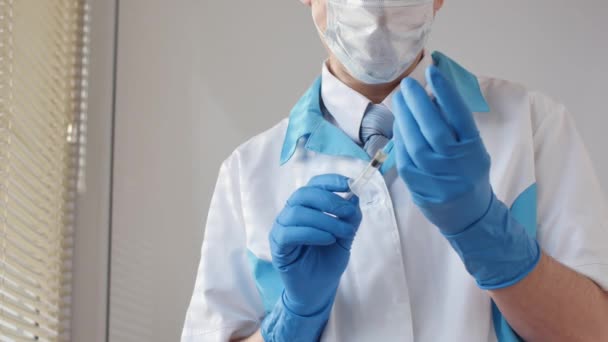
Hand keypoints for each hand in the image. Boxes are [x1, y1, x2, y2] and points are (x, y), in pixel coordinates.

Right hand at [270, 174, 361, 315]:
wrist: (318, 290)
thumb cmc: (328, 261)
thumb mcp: (345, 236)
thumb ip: (349, 217)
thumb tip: (355, 196)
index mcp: (306, 207)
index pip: (313, 185)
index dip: (330, 181)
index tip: (350, 184)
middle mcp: (290, 214)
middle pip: (303, 194)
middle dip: (328, 200)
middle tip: (347, 212)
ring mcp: (281, 229)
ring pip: (297, 213)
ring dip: (324, 220)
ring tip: (342, 232)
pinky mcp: (277, 247)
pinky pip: (289, 233)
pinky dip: (312, 233)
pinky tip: (328, 239)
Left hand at [392, 65, 491, 234]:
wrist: (468, 215)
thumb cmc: (469, 173)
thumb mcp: (472, 148)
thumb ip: (454, 125)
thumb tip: (431, 94)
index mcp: (474, 149)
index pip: (459, 116)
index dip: (445, 92)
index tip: (433, 72)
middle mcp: (456, 164)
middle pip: (434, 128)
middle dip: (418, 102)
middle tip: (408, 84)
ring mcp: (436, 177)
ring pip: (415, 143)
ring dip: (405, 117)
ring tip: (400, 99)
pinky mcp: (418, 186)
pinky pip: (405, 157)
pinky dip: (400, 138)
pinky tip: (399, 123)